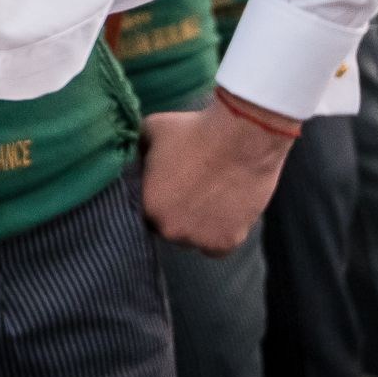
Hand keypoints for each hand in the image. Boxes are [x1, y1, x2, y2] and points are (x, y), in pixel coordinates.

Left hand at [138, 91, 294, 253]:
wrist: (241, 136)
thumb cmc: (195, 129)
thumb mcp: (152, 129)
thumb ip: (139, 148)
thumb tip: (136, 155)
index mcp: (148, 206)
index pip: (149, 214)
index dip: (162, 201)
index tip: (175, 188)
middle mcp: (170, 229)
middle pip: (172, 229)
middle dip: (181, 214)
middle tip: (196, 192)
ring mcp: (199, 239)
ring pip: (195, 240)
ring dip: (201, 227)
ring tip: (213, 200)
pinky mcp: (227, 242)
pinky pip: (219, 247)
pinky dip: (223, 234)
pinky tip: (225, 213)